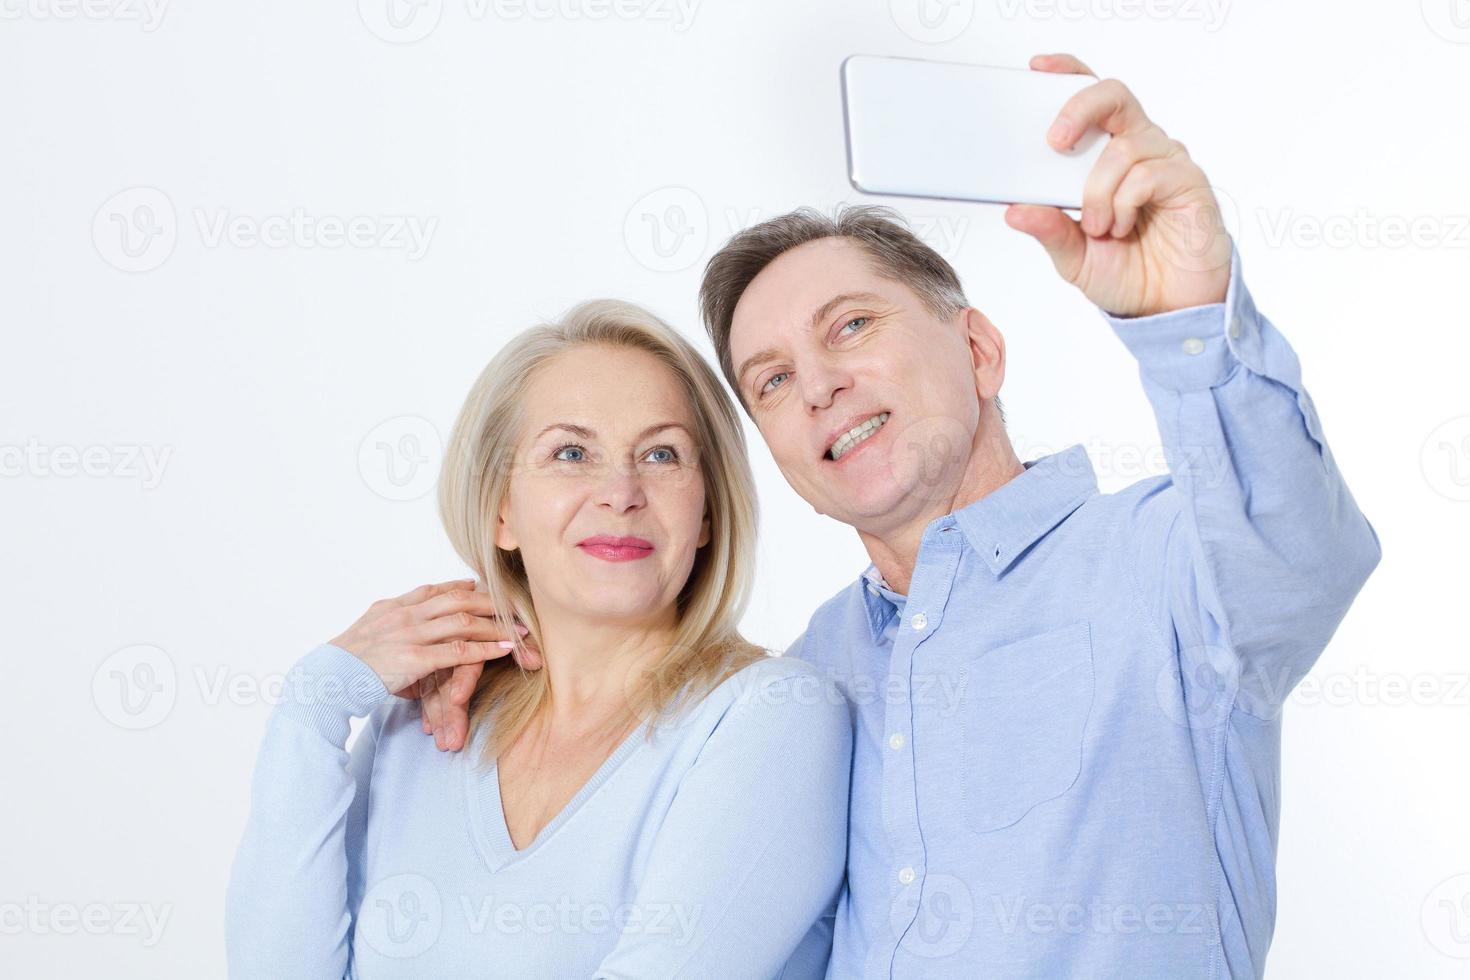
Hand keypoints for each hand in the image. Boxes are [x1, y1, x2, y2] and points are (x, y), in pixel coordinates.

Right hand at [329, 579, 540, 748]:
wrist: (326, 679)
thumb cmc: (344, 665)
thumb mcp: (367, 634)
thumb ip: (389, 624)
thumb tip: (405, 624)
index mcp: (392, 608)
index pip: (434, 590)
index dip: (460, 588)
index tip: (481, 586)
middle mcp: (404, 615)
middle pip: (457, 599)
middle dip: (489, 602)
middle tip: (514, 606)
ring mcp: (410, 635)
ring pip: (463, 622)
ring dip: (496, 625)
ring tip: (519, 629)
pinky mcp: (415, 659)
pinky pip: (459, 650)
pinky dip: (486, 649)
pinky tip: (505, 650)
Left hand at [1004, 52, 1231, 317]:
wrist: (1167, 310)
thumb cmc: (1126, 273)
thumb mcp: (1072, 255)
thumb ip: (1048, 229)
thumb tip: (1014, 209)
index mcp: (1107, 155)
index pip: (1093, 99)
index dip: (1069, 74)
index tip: (1038, 68)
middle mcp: (1139, 149)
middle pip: (1113, 95)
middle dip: (1079, 109)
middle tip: (1055, 142)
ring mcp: (1166, 162)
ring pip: (1123, 147)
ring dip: (1099, 191)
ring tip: (1098, 228)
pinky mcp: (1189, 183)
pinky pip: (1149, 173)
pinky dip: (1125, 202)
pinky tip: (1121, 226)